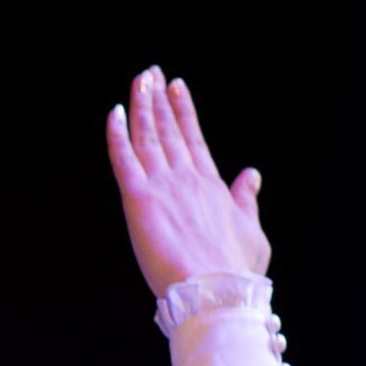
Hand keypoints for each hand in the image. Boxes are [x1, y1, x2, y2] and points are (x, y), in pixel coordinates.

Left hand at [107, 66, 269, 296]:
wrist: (216, 293)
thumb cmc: (236, 273)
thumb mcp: (251, 232)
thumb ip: (246, 201)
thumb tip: (251, 174)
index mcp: (211, 186)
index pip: (193, 139)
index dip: (183, 111)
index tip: (177, 87)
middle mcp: (187, 178)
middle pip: (169, 130)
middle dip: (159, 99)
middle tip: (152, 73)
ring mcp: (163, 186)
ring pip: (148, 136)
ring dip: (142, 106)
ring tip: (139, 80)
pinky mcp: (139, 200)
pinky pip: (123, 159)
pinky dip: (116, 135)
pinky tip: (113, 113)